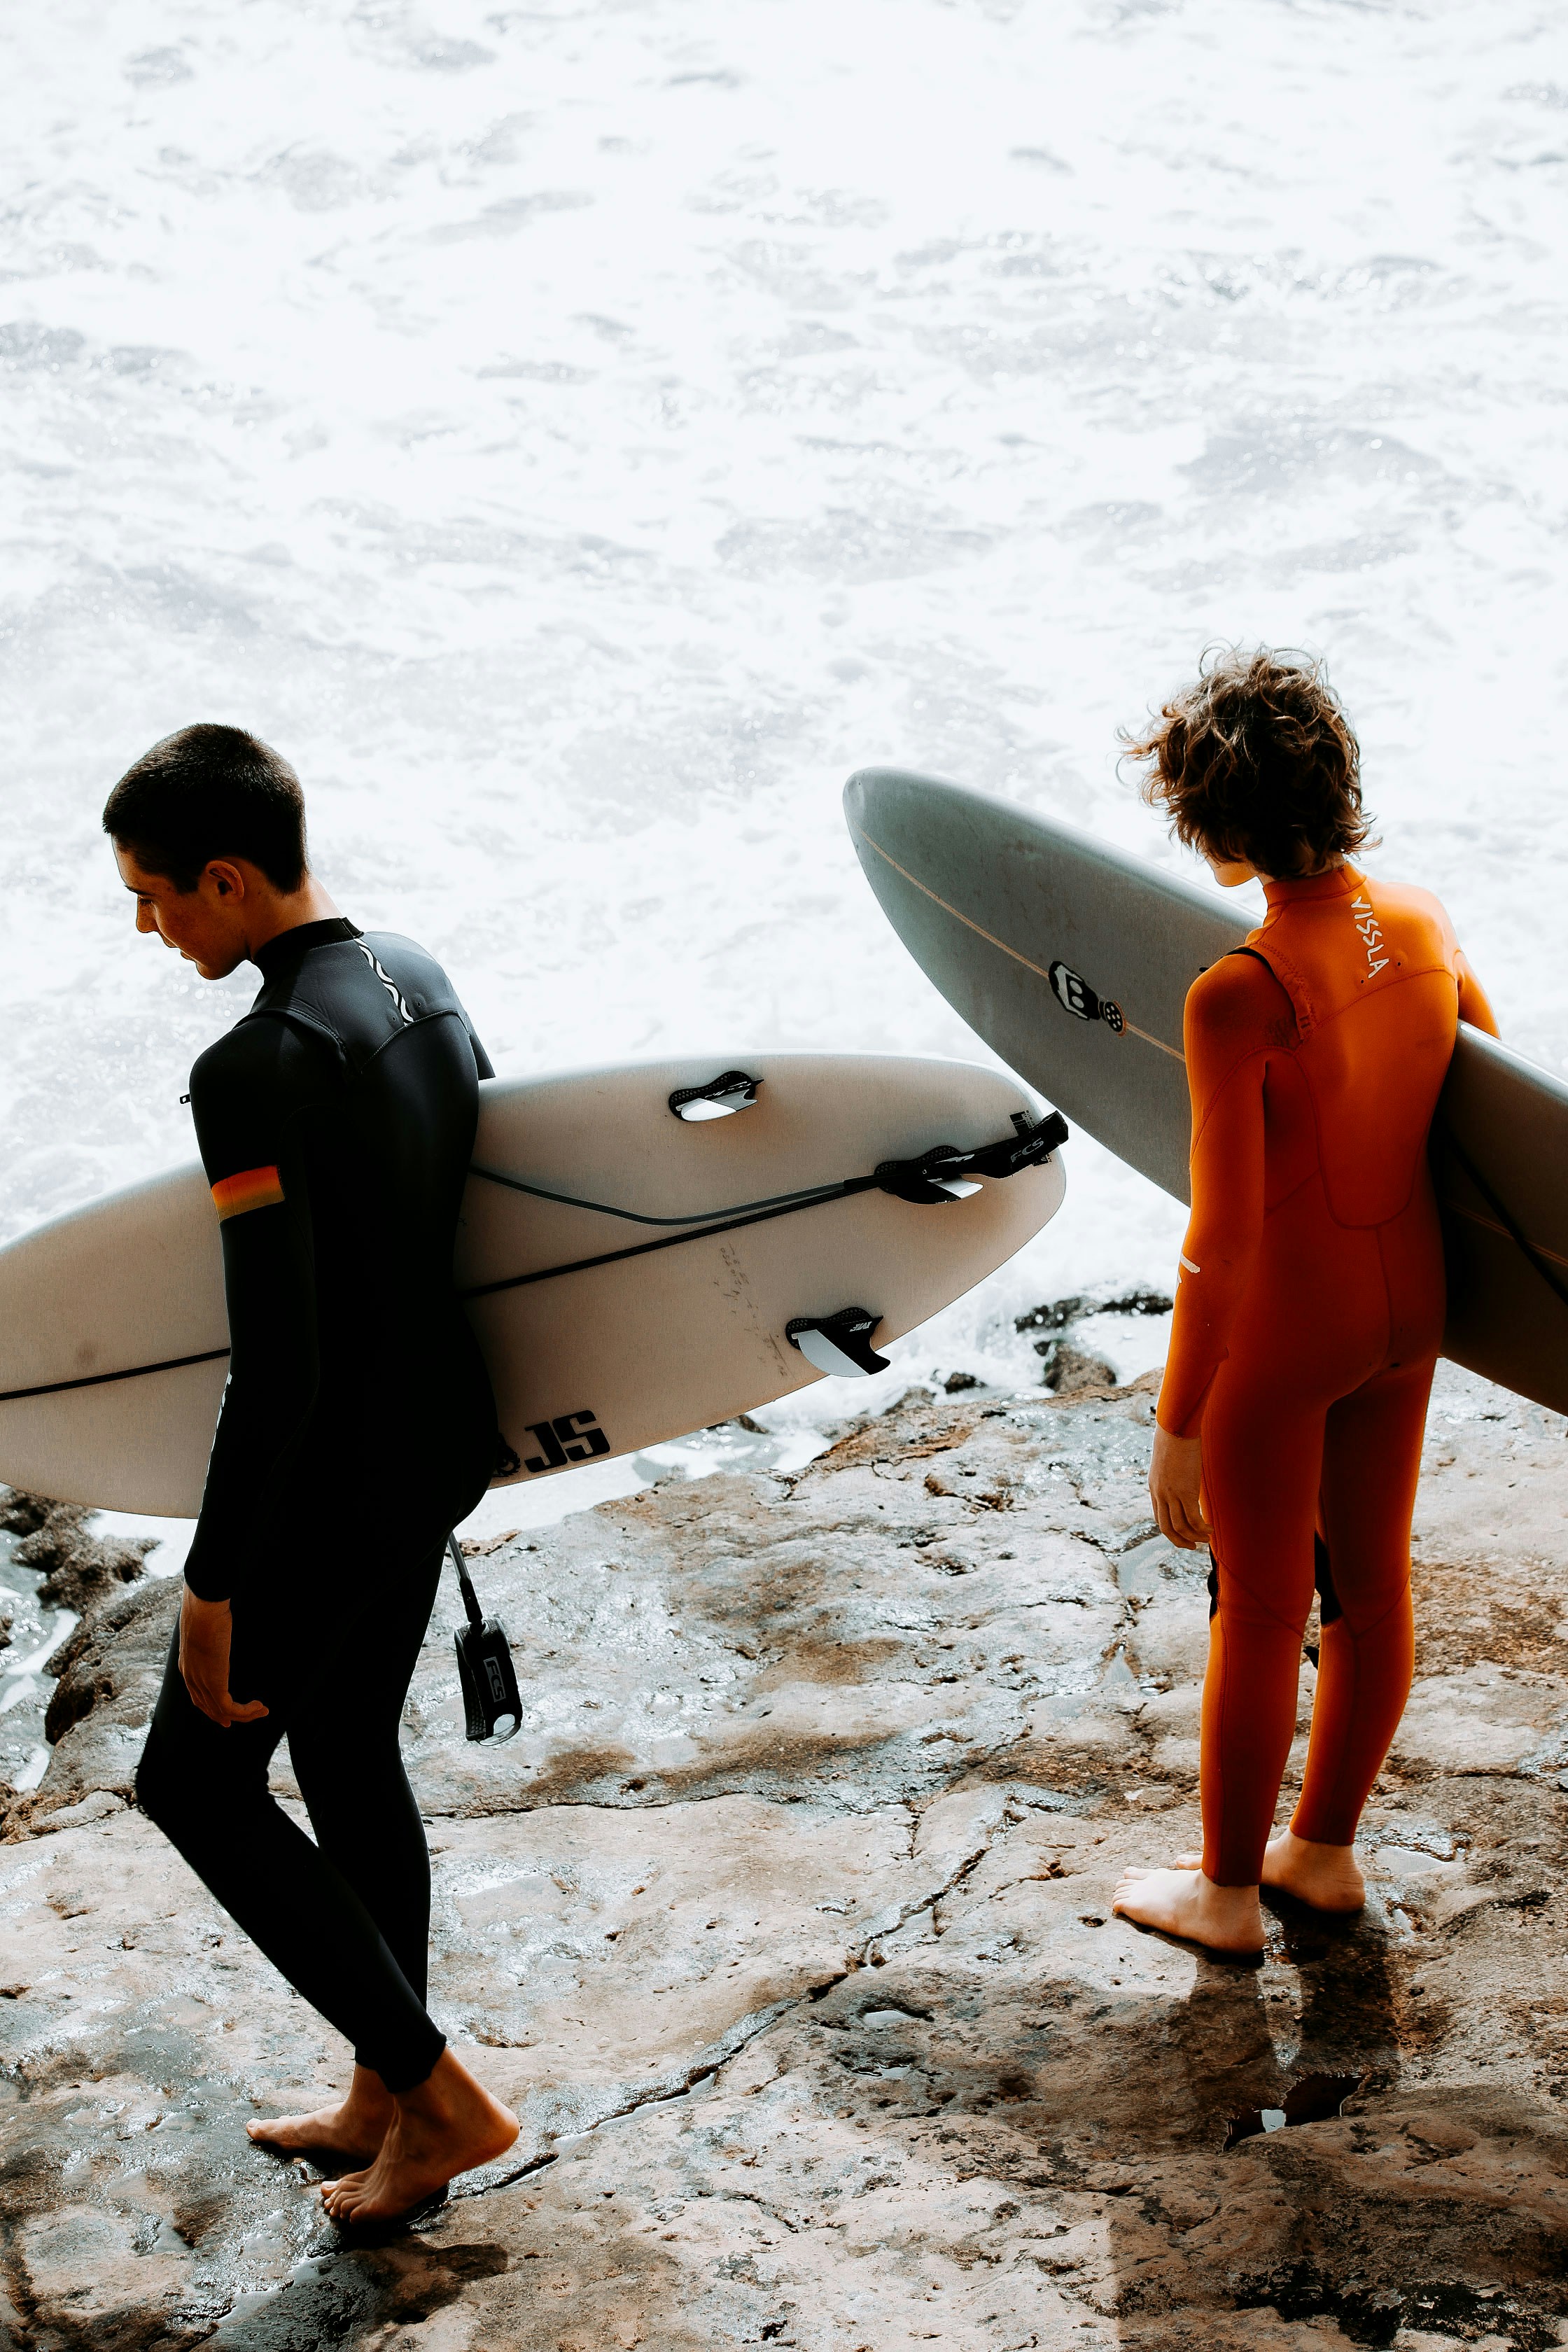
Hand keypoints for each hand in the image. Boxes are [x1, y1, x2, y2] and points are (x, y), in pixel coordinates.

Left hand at [179, 1588, 268, 1727]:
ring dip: (243, 1715)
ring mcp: (202, 1682)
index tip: (223, 1713)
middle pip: (206, 1707)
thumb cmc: (206, 1609)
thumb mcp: (205, 1625)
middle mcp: (191, 1678)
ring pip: (221, 1711)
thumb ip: (210, 1631)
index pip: (196, 1694)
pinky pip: (230, 1707)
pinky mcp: (215, 1683)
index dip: (209, 1706)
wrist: (204, 1610)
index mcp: (187, 1665)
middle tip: (235, 1721)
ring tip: (261, 1711)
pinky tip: (259, 1705)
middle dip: (222, 1716)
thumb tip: (219, 1623)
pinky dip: (246, 1711)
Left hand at [1149, 1423, 1211, 1550]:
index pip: (1159, 1516)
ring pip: (1180, 1526)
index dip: (1170, 1529)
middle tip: (1192, 1546)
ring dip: (1194, 1536)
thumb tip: (1183, 1472)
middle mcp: (1160, 1493)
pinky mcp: (1185, 1491)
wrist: (1176, 1427)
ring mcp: (1171, 1494)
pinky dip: (1202, 1528)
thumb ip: (1173, 1471)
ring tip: (1206, 1538)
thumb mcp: (1169, 1459)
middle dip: (1179, 1540)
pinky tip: (1210, 1528)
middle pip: (1166, 1527)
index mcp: (1154, 1486)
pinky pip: (1193, 1519)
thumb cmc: (1174, 1437)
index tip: (1182, 1535)